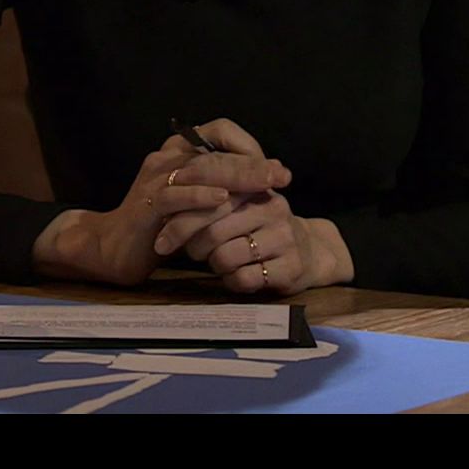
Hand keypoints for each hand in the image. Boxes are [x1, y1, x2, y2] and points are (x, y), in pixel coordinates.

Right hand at [30, 133, 273, 286]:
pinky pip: (175, 196)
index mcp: (179, 151)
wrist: (113, 249)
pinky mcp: (147, 206)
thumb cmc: (162, 226)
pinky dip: (200, 196)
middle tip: (282, 175)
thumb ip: (223, 185)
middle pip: (215, 152)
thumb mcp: (195, 201)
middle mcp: (166, 158)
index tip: (274, 168)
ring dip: (236, 176)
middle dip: (253, 164)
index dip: (248, 146)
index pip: (219, 131)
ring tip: (265, 184)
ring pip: (200, 170)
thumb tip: (269, 176)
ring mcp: (154, 181)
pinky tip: (222, 199)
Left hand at [151, 119, 352, 294]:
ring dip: (213, 264)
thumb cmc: (260, 227)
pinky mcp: (290, 267)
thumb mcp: (239, 204)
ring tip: (216, 261)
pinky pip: (243, 278)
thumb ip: (210, 195)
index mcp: (257, 187)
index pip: (211, 196)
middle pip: (213, 229)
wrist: (308, 253)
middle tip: (187, 251)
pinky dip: (231, 281)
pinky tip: (234, 276)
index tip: (161, 229)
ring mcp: (284, 238)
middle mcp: (273, 208)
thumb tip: (168, 190)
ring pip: (225, 256)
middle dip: (192, 244)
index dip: (182, 215)